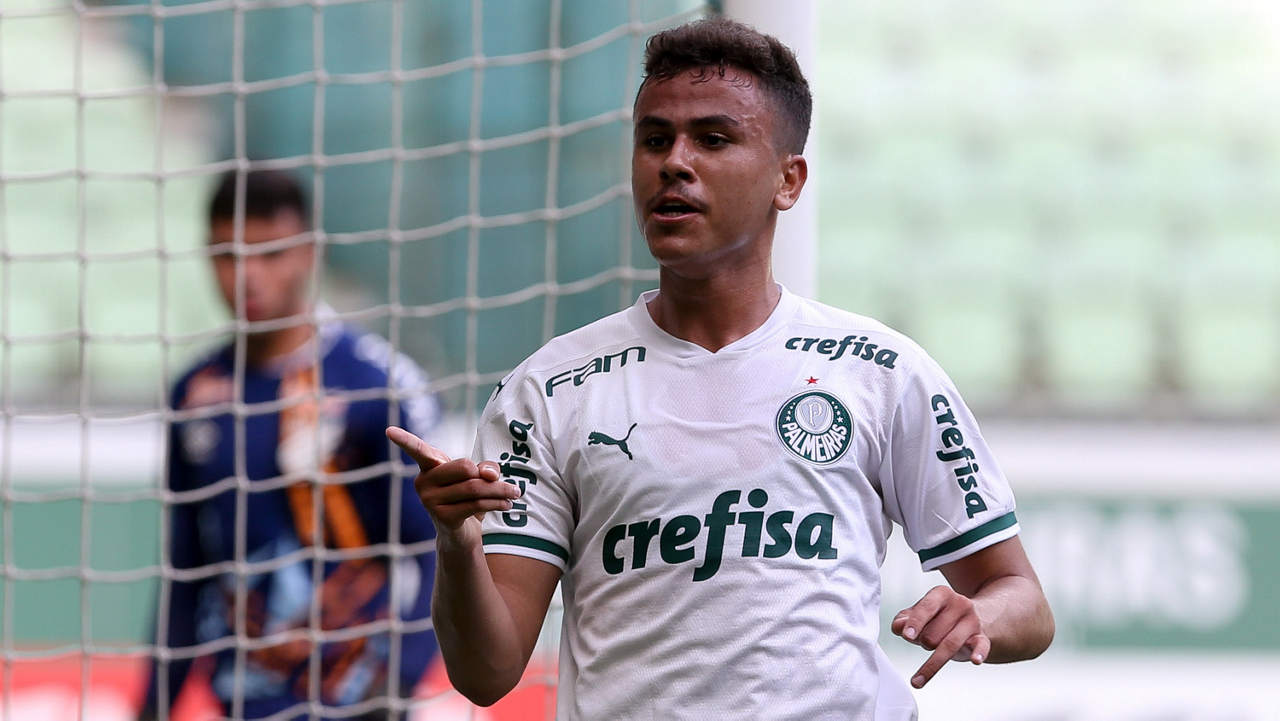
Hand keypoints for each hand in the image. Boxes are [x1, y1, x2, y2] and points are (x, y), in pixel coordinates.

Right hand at [386, 427, 517, 540]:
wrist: (462, 533)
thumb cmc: (467, 497)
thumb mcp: (477, 476)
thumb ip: (485, 468)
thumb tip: (489, 474)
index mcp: (429, 466)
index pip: (417, 450)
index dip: (404, 440)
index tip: (389, 430)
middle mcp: (423, 482)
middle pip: (465, 468)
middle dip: (490, 476)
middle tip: (508, 483)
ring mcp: (429, 501)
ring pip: (475, 487)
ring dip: (501, 491)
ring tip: (515, 493)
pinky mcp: (442, 517)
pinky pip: (475, 504)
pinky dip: (497, 503)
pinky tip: (507, 504)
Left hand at [891, 585, 989, 688]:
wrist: (968, 618)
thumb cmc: (938, 617)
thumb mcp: (919, 614)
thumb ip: (904, 619)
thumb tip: (898, 627)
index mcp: (941, 594)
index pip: (927, 607)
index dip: (916, 623)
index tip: (907, 636)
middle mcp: (960, 604)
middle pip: (935, 632)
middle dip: (924, 643)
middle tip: (924, 643)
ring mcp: (972, 621)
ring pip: (950, 644)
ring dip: (933, 662)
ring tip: (919, 677)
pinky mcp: (981, 637)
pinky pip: (982, 646)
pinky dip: (979, 653)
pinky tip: (975, 660)